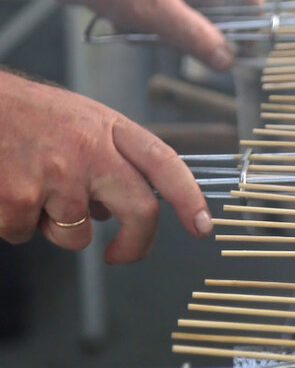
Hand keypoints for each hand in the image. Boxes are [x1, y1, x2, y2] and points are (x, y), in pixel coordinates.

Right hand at [0, 70, 214, 262]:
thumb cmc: (25, 114)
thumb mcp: (79, 120)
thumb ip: (108, 157)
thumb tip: (118, 207)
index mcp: (109, 128)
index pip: (164, 163)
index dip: (190, 198)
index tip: (202, 226)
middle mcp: (90, 152)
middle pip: (140, 211)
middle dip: (136, 244)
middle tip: (121, 254)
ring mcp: (56, 178)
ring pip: (77, 236)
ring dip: (56, 227)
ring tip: (30, 186)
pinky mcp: (19, 200)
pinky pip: (27, 234)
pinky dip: (14, 222)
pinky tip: (4, 187)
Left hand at [57, 0, 261, 69]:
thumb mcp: (158, 16)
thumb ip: (197, 38)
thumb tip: (228, 59)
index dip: (254, 20)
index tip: (244, 48)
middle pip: (223, 0)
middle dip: (209, 30)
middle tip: (186, 46)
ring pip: (195, 6)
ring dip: (177, 28)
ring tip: (147, 34)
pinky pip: (170, 4)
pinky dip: (158, 21)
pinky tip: (132, 26)